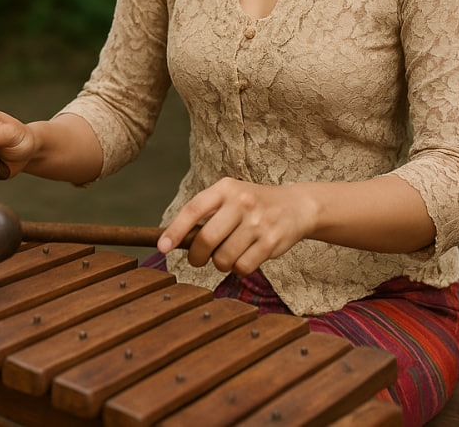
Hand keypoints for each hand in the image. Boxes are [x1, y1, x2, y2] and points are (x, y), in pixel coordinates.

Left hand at [158, 178, 315, 276]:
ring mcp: (258, 222)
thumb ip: (207, 214)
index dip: (174, 231)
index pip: (193, 210)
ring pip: (223, 258)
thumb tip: (173, 240)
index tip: (162, 248)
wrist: (296, 206)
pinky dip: (239, 269)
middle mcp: (242, 202)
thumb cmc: (253, 205)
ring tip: (229, 254)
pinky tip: (246, 257)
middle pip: (206, 240)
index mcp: (225, 189)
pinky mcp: (271, 241)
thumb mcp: (230, 197)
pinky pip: (242, 267)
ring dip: (221, 264)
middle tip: (198, 260)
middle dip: (196, 257)